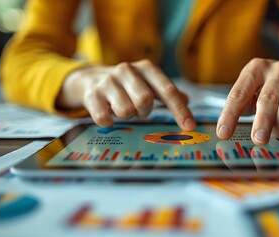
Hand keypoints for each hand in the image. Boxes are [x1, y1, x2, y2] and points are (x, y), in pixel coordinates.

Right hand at [56, 59, 195, 130]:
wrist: (89, 79)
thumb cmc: (126, 85)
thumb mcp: (148, 83)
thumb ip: (167, 92)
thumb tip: (187, 100)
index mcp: (146, 68)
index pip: (167, 90)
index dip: (180, 110)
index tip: (189, 126)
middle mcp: (127, 70)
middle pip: (145, 100)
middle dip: (145, 111)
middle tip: (139, 111)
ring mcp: (108, 82)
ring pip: (125, 110)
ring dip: (127, 116)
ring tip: (123, 109)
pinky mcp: (92, 95)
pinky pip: (104, 117)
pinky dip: (109, 122)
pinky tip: (109, 117)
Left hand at [217, 58, 278, 144]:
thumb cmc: (273, 90)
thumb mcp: (253, 92)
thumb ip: (243, 107)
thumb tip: (229, 132)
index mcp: (256, 69)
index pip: (239, 93)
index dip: (230, 114)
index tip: (223, 133)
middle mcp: (278, 69)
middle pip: (267, 97)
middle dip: (262, 120)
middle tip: (258, 139)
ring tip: (275, 135)